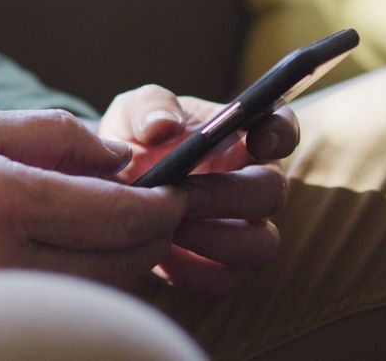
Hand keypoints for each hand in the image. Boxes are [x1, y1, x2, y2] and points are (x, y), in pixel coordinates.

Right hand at [0, 109, 187, 311]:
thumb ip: (50, 135)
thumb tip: (114, 154)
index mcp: (2, 203)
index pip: (120, 216)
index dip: (161, 203)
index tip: (174, 189)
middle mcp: (2, 266)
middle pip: (121, 265)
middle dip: (152, 236)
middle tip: (156, 207)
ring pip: (95, 296)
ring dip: (122, 264)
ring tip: (115, 228)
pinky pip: (56, 309)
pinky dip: (82, 285)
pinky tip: (73, 256)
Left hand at [99, 85, 298, 293]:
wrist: (104, 190)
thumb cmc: (130, 143)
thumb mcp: (130, 114)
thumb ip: (149, 108)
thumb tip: (165, 124)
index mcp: (242, 136)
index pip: (282, 128)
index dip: (280, 133)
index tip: (257, 137)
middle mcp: (252, 184)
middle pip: (273, 193)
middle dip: (230, 195)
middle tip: (185, 194)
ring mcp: (241, 229)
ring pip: (261, 245)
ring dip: (218, 238)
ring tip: (170, 226)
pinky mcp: (217, 267)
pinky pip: (223, 278)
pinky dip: (192, 269)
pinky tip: (159, 249)